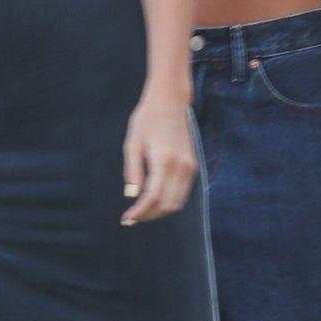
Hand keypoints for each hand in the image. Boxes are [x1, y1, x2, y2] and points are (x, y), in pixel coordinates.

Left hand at [122, 93, 197, 224]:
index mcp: (164, 160)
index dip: (140, 212)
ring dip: (160, 211)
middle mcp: (181, 167)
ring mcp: (190, 167)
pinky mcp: (193, 166)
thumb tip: (132, 196)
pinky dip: (169, 202)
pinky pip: (183, 193)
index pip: (153, 197)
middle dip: (149, 215)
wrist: (171, 101)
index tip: (126, 219)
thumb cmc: (147, 119)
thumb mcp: (133, 143)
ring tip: (142, 211)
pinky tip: (154, 200)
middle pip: (167, 205)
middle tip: (132, 218)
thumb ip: (132, 171)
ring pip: (177, 202)